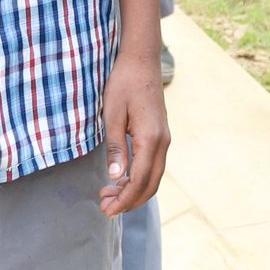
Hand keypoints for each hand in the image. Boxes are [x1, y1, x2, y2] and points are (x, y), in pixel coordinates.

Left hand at [100, 50, 169, 215]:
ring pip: (154, 177)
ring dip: (134, 191)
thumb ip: (116, 147)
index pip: (139, 181)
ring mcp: (164, 138)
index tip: (106, 210)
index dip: (124, 200)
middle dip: (129, 201)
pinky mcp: (161, 135)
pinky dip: (139, 178)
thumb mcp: (112, 114)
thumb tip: (115, 177)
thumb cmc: (123, 83)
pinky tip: (121, 179)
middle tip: (105, 207)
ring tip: (109, 195)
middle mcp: (163, 142)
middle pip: (151, 184)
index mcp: (151, 139)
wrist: (141, 59)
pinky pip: (153, 165)